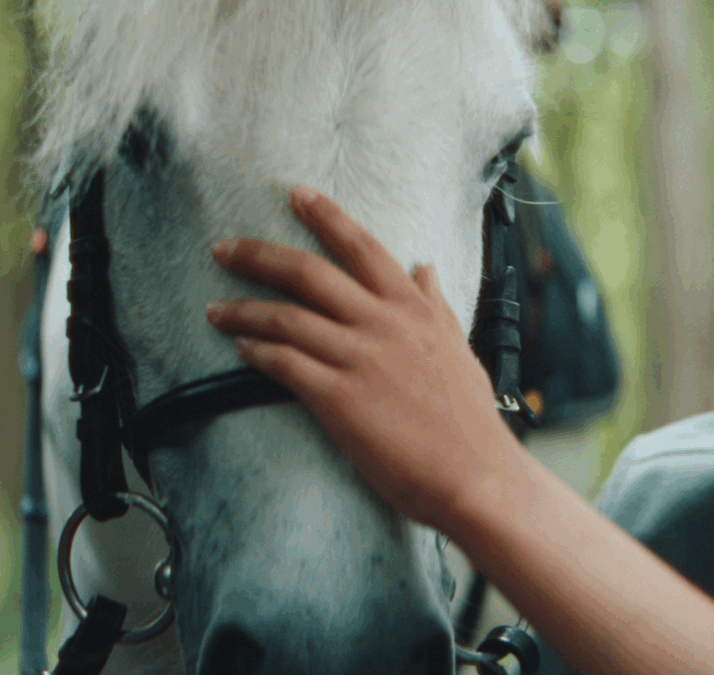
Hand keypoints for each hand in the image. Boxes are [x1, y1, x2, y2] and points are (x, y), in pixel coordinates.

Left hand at [206, 185, 521, 530]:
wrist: (475, 476)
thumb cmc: (470, 421)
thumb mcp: (458, 349)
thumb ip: (436, 306)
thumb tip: (426, 269)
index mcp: (414, 310)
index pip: (363, 247)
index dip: (326, 216)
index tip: (296, 195)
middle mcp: (384, 324)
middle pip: (309, 272)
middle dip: (259, 255)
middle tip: (225, 248)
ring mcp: (360, 359)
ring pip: (286, 317)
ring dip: (243, 310)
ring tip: (216, 309)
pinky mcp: (338, 398)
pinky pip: (284, 364)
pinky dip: (257, 352)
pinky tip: (241, 350)